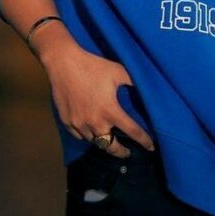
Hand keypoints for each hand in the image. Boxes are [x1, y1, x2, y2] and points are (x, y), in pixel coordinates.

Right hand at [41, 37, 154, 157]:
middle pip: (110, 147)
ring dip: (103, 142)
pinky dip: (86, 135)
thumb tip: (148, 89)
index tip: (150, 146)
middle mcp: (95, 122)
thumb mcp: (118, 71)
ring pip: (94, 141)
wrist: (64, 63)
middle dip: (120, 152)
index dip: (144, 141)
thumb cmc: (93, 66)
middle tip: (126, 152)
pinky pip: (79, 135)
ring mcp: (79, 124)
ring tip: (108, 139)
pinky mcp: (67, 122)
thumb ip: (133, 82)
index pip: (132, 131)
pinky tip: (90, 130)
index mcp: (110, 111)